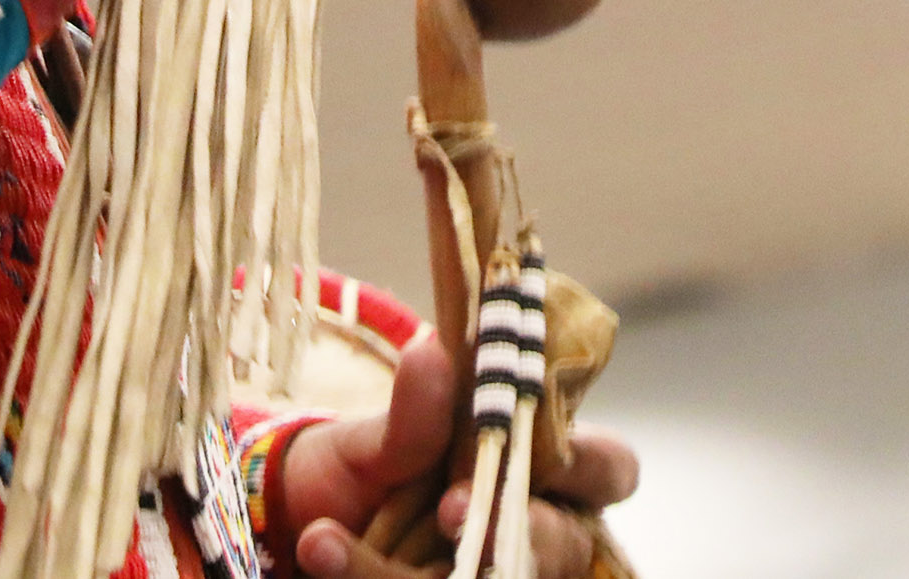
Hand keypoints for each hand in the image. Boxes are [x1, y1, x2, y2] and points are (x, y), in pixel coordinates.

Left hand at [271, 328, 638, 578]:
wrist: (298, 518)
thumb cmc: (366, 467)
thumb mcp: (378, 435)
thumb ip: (414, 412)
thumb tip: (431, 350)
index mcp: (541, 467)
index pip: (610, 468)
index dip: (591, 465)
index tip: (546, 454)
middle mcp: (533, 530)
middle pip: (570, 546)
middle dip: (522, 532)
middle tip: (453, 513)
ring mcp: (492, 572)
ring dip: (413, 567)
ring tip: (330, 538)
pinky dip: (365, 573)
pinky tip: (321, 547)